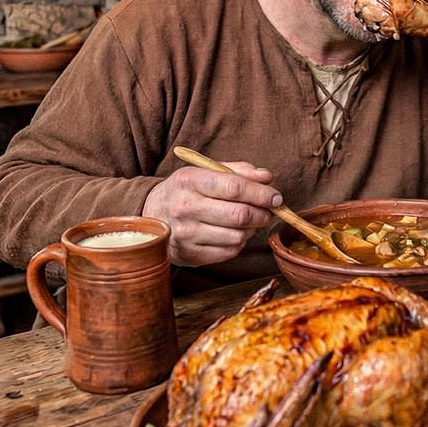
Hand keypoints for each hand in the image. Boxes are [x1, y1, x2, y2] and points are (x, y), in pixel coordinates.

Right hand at [142, 162, 281, 266]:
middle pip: (239, 215)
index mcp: (190, 181)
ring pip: (238, 236)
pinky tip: (234, 233)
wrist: (150, 217)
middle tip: (268, 211)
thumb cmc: (186, 192)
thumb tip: (267, 177)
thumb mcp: (205, 173)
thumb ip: (237, 172)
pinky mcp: (190, 254)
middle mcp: (185, 207)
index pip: (235, 188)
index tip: (276, 197)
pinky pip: (229, 252)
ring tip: (249, 222)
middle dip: (263, 214)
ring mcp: (186, 234)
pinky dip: (239, 243)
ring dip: (252, 230)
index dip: (262, 194)